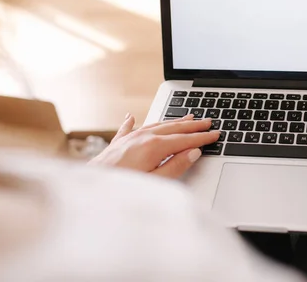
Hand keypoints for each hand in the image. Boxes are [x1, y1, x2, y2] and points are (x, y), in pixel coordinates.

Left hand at [89, 113, 219, 177]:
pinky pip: (129, 128)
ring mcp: (129, 138)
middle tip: (208, 121)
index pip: (186, 139)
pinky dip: (134, 122)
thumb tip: (193, 153)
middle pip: (174, 128)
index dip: (202, 137)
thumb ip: (176, 166)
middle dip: (193, 125)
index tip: (215, 135)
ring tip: (187, 117)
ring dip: (173, 121)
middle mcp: (143, 137)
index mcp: (155, 146)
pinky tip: (131, 117)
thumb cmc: (123, 189)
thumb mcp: (156, 182)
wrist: (91, 189)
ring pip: (157, 125)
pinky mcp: (117, 143)